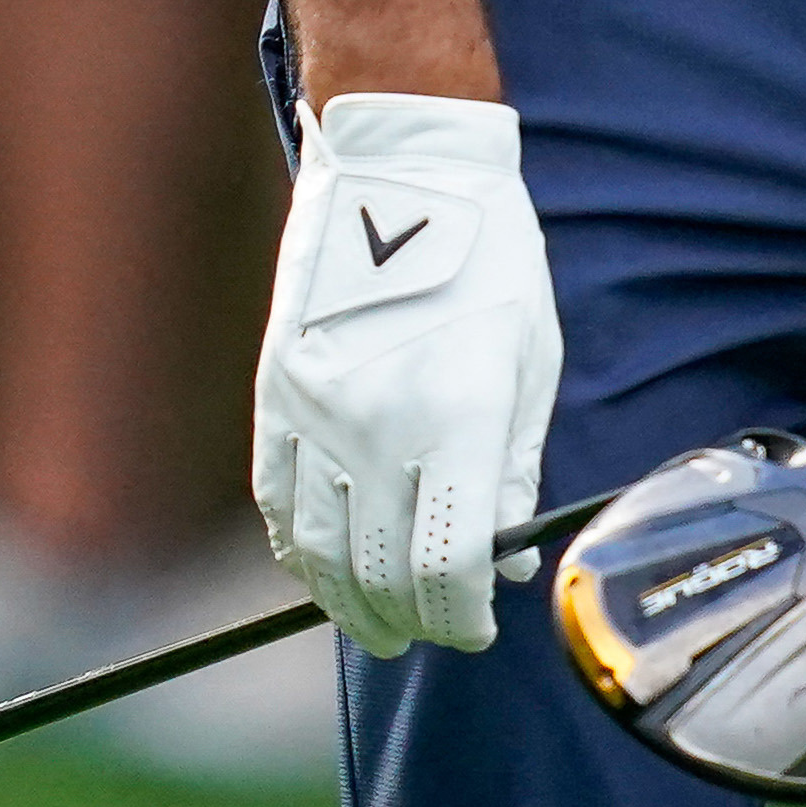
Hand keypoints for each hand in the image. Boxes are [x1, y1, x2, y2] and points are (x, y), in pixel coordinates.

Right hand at [255, 90, 561, 655]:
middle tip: (433, 633)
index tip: (480, 626)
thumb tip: (505, 558)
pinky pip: (277, 504)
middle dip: (412, 619)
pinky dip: (299, 552)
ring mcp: (315, 414)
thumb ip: (512, 466)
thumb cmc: (488, 260)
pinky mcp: (276, 398)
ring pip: (318, 552)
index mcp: (453, 415)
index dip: (464, 614)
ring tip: (378, 625)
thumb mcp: (529, 360)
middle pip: (381, 572)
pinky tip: (323, 571)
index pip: (448, 564)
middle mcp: (376, 425)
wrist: (398, 173)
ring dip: (349, 603)